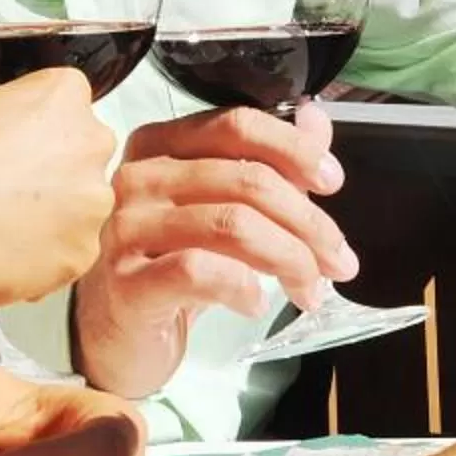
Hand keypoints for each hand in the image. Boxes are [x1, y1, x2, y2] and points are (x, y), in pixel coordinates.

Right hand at [0, 69, 117, 307]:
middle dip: (53, 172)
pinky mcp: (79, 253)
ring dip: (53, 216)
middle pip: (83, 155)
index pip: (70, 104)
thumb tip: (26, 126)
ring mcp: (89, 202)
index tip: (20, 146)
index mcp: (63, 97)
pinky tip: (3, 248)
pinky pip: (70, 252)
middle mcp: (89, 144)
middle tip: (6, 188)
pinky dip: (44, 255)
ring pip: (82, 207)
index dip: (38, 129)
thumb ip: (18, 110)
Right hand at [70, 102, 355, 399]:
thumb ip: (269, 162)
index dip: (294, 149)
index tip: (332, 182)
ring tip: (310, 289)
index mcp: (159, 146)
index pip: (236, 126)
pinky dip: (244, 288)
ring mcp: (127, 228)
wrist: (116, 334)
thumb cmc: (169, 266)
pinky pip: (201, 270)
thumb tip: (316, 121)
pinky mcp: (127, 281)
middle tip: (339, 261)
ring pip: (233, 225)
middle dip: (309, 223)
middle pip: (246, 180)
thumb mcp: (222, 209)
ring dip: (290, 259)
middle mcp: (138, 177)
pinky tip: (255, 302)